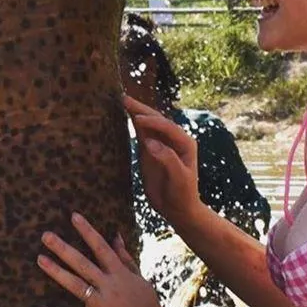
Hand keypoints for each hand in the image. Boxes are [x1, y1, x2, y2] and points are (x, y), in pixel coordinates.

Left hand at [35, 213, 171, 306]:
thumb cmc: (148, 306)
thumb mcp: (140, 279)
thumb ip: (125, 258)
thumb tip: (115, 236)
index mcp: (121, 275)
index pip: (101, 248)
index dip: (88, 232)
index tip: (74, 216)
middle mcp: (110, 288)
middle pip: (83, 264)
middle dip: (63, 249)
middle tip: (45, 235)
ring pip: (75, 286)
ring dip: (56, 272)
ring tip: (40, 259)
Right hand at [124, 94, 200, 225]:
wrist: (178, 208)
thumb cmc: (182, 194)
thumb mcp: (179, 179)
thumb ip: (167, 159)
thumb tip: (150, 142)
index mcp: (185, 143)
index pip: (167, 126)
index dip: (151, 121)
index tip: (136, 118)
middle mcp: (174, 139)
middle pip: (157, 119)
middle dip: (141, 108)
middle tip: (124, 99)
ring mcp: (162, 143)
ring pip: (148, 123)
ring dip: (136, 111)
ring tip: (121, 101)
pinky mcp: (151, 150)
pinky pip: (141, 132)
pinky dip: (132, 122)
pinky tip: (123, 115)